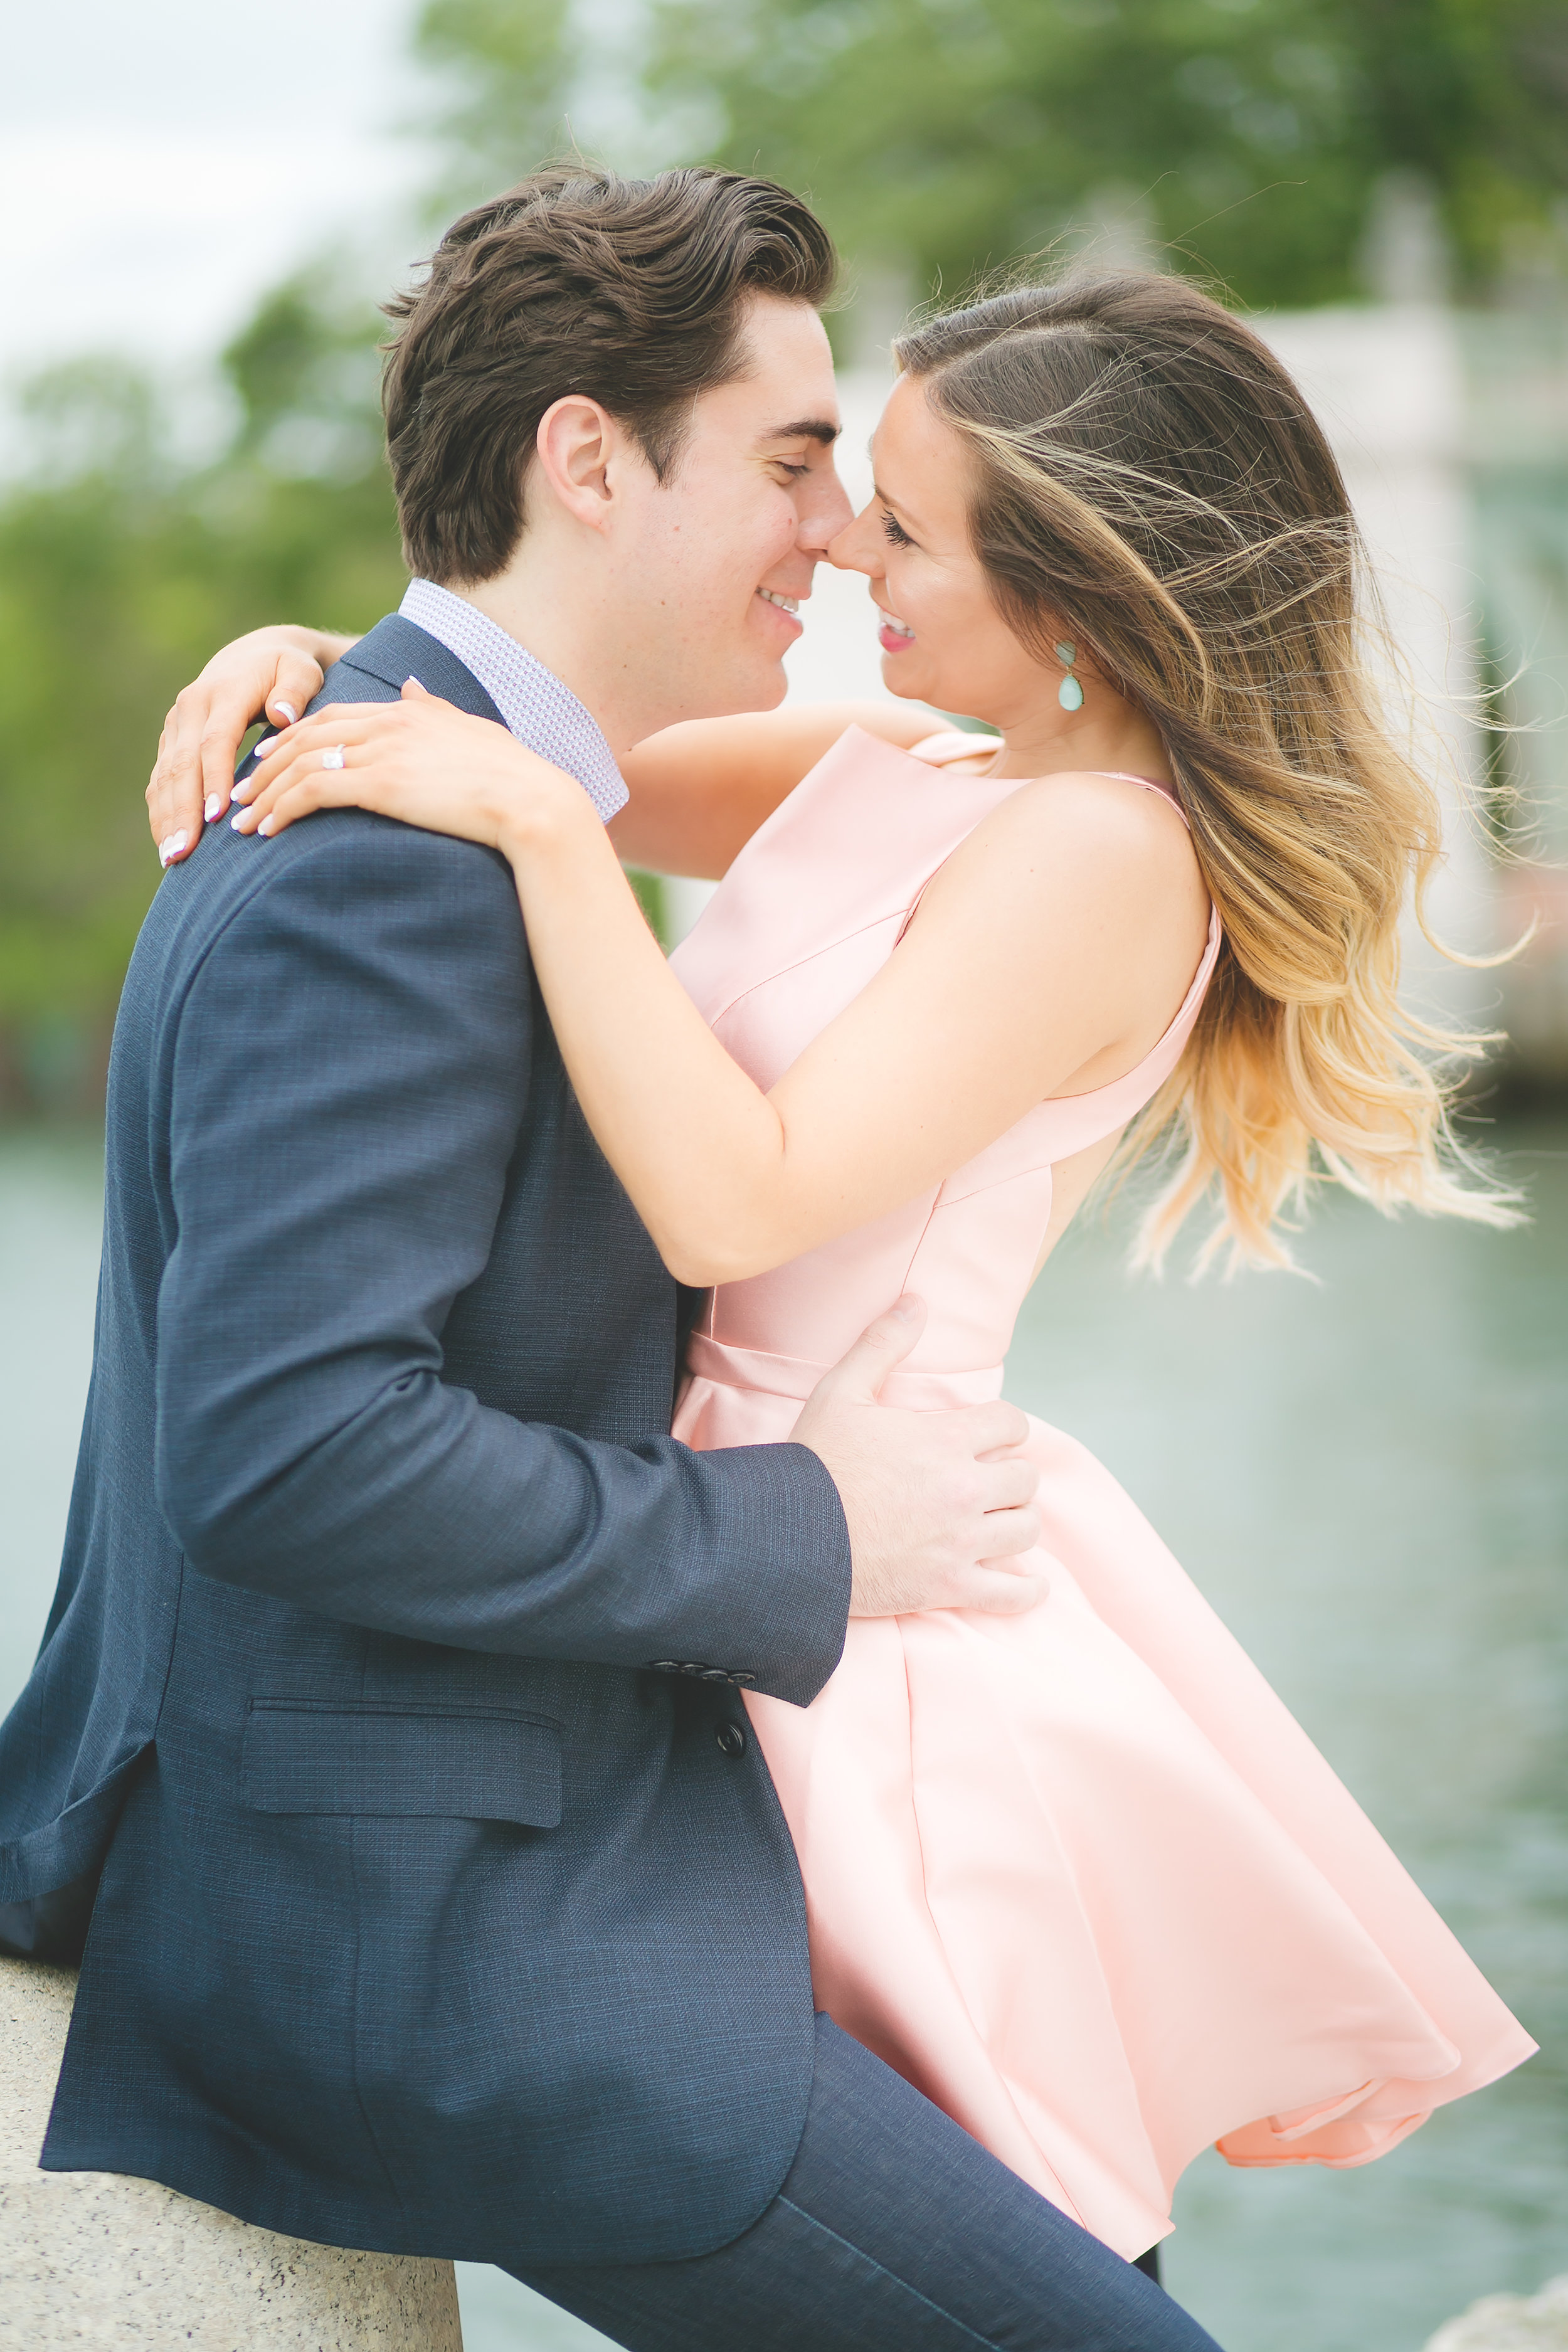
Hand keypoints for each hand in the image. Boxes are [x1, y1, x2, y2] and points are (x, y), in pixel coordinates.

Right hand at [147, 625, 353, 867]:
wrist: (254, 654)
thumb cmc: (287, 669)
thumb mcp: (300, 671)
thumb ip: (294, 691)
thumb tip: (283, 715)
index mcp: (222, 692)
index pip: (215, 741)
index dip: (214, 778)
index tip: (217, 815)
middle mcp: (191, 708)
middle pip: (181, 765)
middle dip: (181, 810)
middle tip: (184, 852)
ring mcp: (176, 725)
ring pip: (164, 775)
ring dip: (166, 818)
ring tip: (172, 858)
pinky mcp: (171, 740)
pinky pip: (160, 779)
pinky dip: (162, 811)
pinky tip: (167, 843)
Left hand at [228, 679, 588, 852]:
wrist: (532, 802)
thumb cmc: (514, 776)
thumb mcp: (470, 731)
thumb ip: (433, 709)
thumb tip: (409, 684)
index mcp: (407, 712)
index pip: (334, 717)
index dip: (295, 737)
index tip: (269, 757)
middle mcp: (389, 724)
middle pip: (306, 736)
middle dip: (268, 765)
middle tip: (240, 791)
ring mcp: (383, 752)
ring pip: (301, 764)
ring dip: (265, 794)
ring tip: (243, 822)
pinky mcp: (380, 784)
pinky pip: (314, 792)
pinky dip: (284, 809)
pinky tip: (268, 831)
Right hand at [792, 1297, 1043, 1617]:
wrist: (788, 1537)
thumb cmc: (813, 1462)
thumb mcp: (841, 1391)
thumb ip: (883, 1343)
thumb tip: (916, 1301)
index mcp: (946, 1439)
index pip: (1011, 1425)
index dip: (1004, 1429)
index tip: (992, 1439)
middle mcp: (964, 1488)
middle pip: (1025, 1479)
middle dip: (1012, 1477)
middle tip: (991, 1483)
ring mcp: (961, 1541)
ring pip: (1025, 1529)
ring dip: (1016, 1524)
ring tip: (1000, 1524)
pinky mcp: (950, 1587)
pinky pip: (1012, 1595)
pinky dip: (1025, 1592)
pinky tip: (1027, 1586)